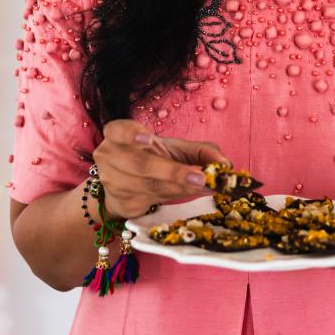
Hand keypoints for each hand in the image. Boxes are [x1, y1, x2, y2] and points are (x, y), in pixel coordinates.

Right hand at [93, 119, 226, 220]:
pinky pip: (149, 201)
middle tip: (200, 177)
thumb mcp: (176, 149)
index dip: (131, 134)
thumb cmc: (155, 158)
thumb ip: (202, 152)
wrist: (128, 184)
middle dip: (171, 171)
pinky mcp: (121, 203)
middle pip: (138, 164)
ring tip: (202, 185)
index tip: (148, 139)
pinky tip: (189, 193)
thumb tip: (225, 164)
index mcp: (117, 135)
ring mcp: (112, 182)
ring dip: (177, 187)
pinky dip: (173, 197)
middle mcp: (110, 157)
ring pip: (146, 186)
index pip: (118, 130)